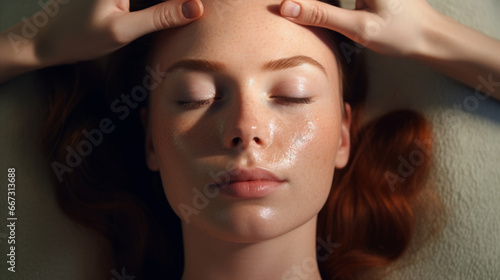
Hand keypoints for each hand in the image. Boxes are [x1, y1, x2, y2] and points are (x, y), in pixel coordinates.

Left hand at [33, 0, 202, 65]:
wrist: (50, 41)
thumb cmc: (81, 37)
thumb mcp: (124, 30)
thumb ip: (160, 17)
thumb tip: (196, 8)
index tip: (204, 7)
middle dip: (182, 2)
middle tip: (203, 10)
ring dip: (172, 4)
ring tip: (195, 12)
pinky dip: (163, 5)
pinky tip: (176, 14)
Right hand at [279, 0, 437, 56]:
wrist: (429, 35)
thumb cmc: (399, 33)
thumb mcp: (357, 28)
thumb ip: (321, 16)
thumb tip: (287, 7)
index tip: (283, 6)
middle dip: (313, 0)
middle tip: (289, 9)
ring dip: (320, 0)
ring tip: (297, 9)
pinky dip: (328, 0)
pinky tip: (316, 7)